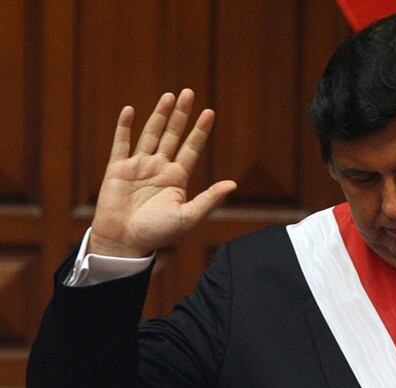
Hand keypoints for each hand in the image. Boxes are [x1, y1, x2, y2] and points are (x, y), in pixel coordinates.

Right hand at [89, 89, 236, 256]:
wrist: (125, 242)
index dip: (200, 131)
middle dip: (181, 115)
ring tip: (169, 96)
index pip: (192, 148)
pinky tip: (130, 111)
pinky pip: (121, 143)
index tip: (209, 112)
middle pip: (172, 135)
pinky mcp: (117, 169)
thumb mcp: (188, 216)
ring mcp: (138, 166)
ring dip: (159, 115)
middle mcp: (159, 168)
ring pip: (150, 134)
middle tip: (189, 93)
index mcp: (177, 178)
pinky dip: (124, 127)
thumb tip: (233, 184)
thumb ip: (209, 199)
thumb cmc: (157, 233)